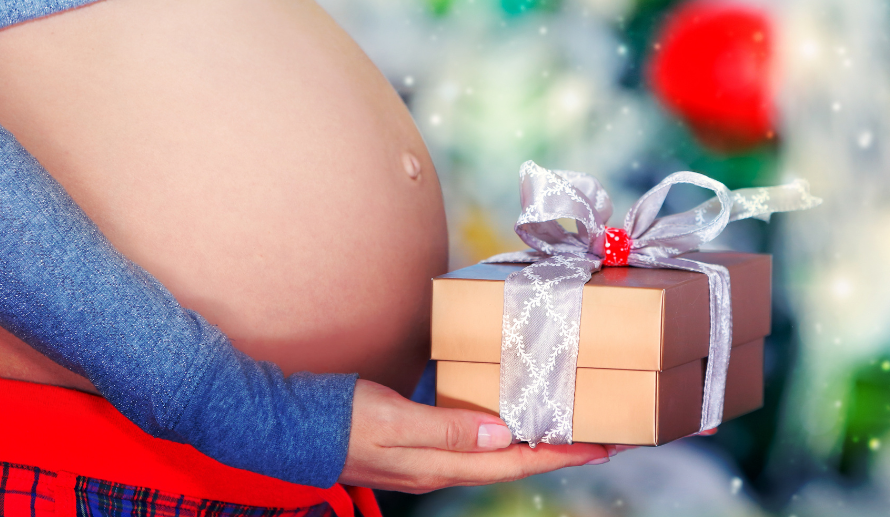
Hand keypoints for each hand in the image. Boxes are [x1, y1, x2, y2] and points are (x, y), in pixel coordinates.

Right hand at [338, 379, 611, 493]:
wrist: (288, 428)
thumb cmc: (340, 419)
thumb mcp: (395, 420)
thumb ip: (448, 429)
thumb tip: (502, 434)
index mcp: (439, 465)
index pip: (514, 462)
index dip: (560, 455)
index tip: (601, 445)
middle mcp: (438, 469)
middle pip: (510, 464)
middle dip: (556, 453)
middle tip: (597, 438)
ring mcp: (424, 462)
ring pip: (491, 457)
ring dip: (529, 446)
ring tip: (560, 430)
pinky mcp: (413, 448)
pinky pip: (469, 447)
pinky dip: (496, 435)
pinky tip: (501, 420)